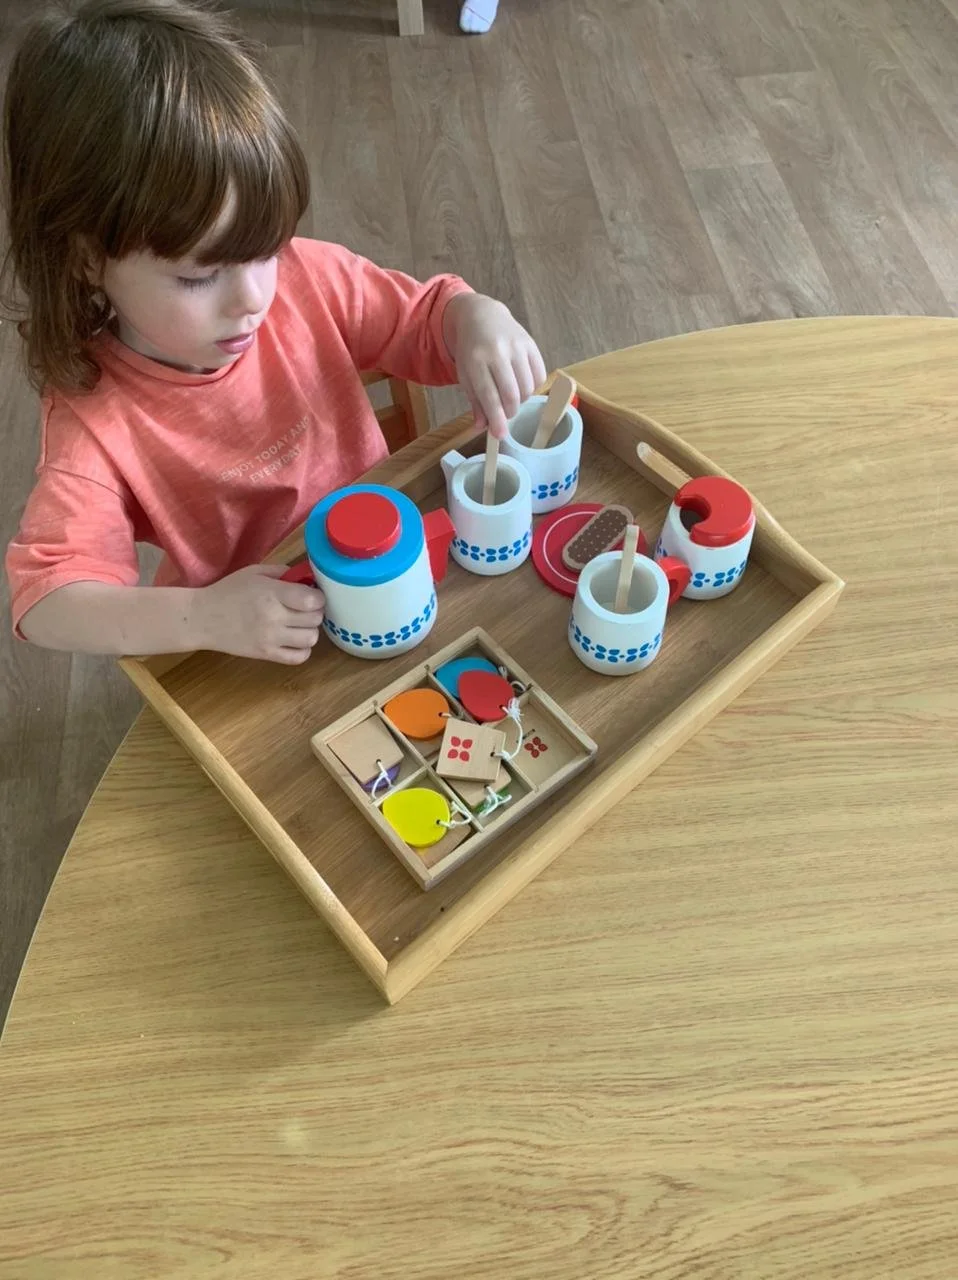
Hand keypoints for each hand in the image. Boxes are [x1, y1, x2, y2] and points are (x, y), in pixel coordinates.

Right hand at [193, 564, 324, 663]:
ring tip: (299, 624)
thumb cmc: (228, 591)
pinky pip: (299, 657)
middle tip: (304, 609)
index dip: (318, 596)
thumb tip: (307, 578)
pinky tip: (294, 640)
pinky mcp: (266, 655)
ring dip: (310, 630)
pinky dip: (303, 649)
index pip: (313, 600)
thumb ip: (282, 572)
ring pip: (311, 638)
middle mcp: (274, 617)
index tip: (311, 595)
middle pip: (315, 619)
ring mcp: (271, 638)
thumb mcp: (254, 572)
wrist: (203, 618)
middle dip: (315, 612)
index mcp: (272, 594)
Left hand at [444, 294, 546, 437]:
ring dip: (521, 400)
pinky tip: (522, 384)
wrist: (482, 316)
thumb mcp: (465, 375)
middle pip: (512, 394)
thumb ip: (475, 401)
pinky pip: (539, 376)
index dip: (497, 419)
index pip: (489, 396)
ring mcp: (516, 346)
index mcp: (475, 361)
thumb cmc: (471, 350)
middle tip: (505, 413)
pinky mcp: (531, 343)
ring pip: (528, 387)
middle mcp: (497, 351)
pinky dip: (533, 387)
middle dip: (510, 412)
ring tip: (512, 396)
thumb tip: (484, 427)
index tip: (500, 435)